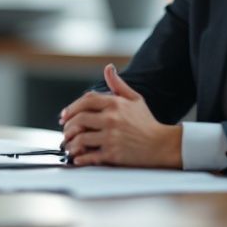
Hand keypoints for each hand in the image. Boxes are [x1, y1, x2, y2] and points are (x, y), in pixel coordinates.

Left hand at [59, 64, 181, 167]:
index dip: (71, 108)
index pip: (85, 101)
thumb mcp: (135, 99)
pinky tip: (77, 158)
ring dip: (70, 143)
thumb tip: (108, 68)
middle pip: (79, 119)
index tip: (64, 115)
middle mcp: (111, 119)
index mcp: (115, 104)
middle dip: (67, 126)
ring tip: (69, 146)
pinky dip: (80, 158)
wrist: (162, 144)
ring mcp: (111, 137)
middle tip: (65, 132)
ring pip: (80, 138)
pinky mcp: (113, 154)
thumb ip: (118, 84)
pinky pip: (90, 156)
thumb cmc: (147, 122)